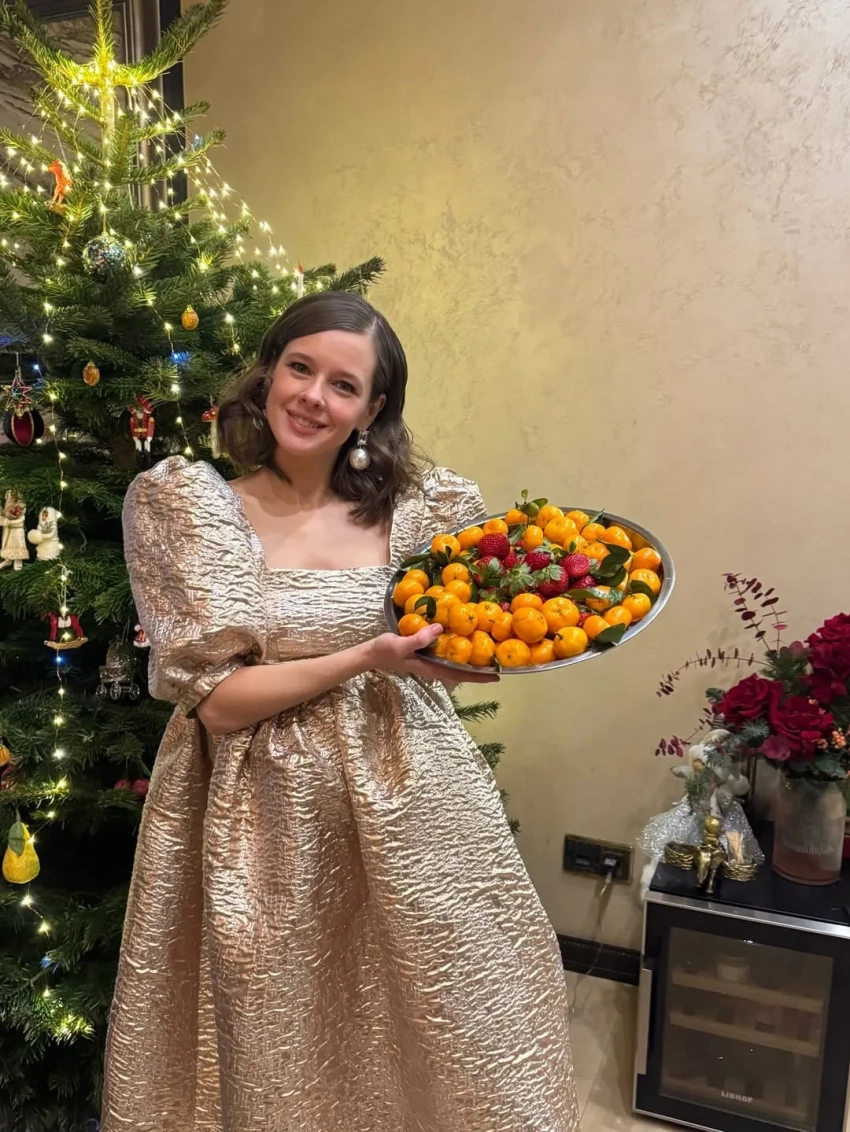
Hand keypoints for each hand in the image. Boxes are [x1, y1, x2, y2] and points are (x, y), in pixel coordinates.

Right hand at [367, 626, 499, 684]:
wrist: (370, 653)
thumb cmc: (384, 651)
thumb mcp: (400, 644)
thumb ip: (419, 639)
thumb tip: (440, 629)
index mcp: (431, 667)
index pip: (459, 674)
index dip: (478, 676)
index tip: (496, 676)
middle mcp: (433, 665)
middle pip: (460, 670)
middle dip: (478, 669)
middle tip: (498, 663)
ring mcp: (429, 659)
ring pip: (454, 662)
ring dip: (469, 660)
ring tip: (486, 652)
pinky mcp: (425, 651)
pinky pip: (445, 652)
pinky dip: (456, 648)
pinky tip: (461, 639)